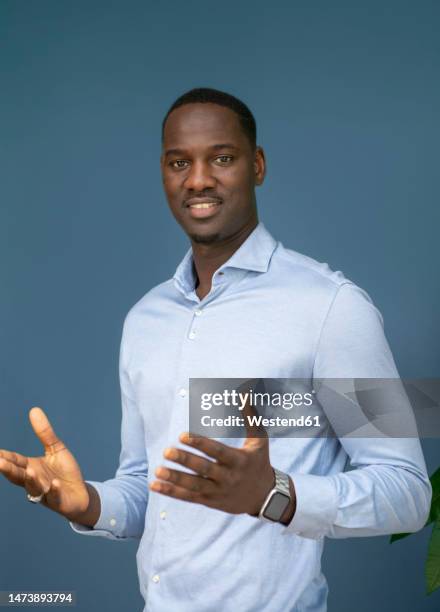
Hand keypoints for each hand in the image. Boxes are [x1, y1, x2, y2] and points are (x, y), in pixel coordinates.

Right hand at [0, 407, 90, 521]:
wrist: (80, 493)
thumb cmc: (64, 471)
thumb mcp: (56, 448)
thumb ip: (44, 433)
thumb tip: (34, 409)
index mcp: (31, 468)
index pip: (15, 461)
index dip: (4, 457)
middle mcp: (35, 481)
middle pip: (19, 476)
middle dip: (9, 470)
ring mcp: (46, 492)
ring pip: (35, 488)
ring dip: (32, 480)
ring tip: (30, 471)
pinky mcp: (59, 500)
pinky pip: (55, 496)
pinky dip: (54, 491)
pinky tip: (55, 484)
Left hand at [150, 401, 295, 520]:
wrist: (265, 497)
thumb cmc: (260, 461)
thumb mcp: (259, 440)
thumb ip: (250, 416)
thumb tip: (245, 391)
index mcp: (238, 460)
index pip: (217, 451)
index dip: (200, 444)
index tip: (183, 435)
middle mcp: (228, 477)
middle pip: (203, 469)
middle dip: (185, 461)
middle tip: (167, 451)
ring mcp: (218, 491)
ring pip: (193, 486)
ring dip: (175, 478)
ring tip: (157, 469)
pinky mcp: (210, 501)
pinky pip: (188, 497)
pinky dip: (171, 492)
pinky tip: (155, 485)